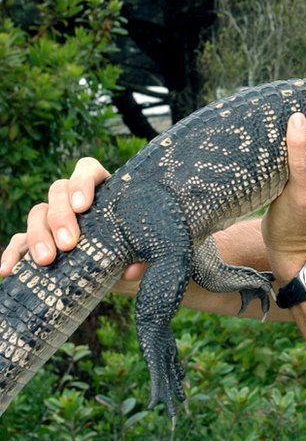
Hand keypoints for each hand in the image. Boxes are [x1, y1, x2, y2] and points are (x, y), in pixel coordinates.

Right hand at [0, 157, 147, 280]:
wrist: (128, 277)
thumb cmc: (142, 255)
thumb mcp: (150, 254)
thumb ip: (146, 256)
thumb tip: (132, 269)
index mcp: (107, 191)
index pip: (87, 170)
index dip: (81, 182)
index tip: (83, 206)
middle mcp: (77, 201)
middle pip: (57, 190)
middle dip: (60, 216)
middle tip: (68, 244)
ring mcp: (56, 220)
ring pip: (37, 213)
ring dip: (38, 235)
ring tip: (46, 261)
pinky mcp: (42, 243)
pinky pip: (19, 242)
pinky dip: (13, 254)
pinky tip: (8, 270)